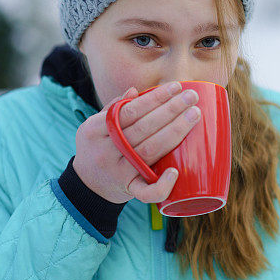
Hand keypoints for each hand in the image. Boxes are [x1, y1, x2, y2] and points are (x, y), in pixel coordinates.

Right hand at [72, 81, 201, 203]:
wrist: (86, 186)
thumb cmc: (96, 148)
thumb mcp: (94, 127)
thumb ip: (113, 109)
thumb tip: (135, 90)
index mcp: (95, 130)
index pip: (128, 111)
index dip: (153, 98)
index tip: (175, 87)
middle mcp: (106, 150)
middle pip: (143, 128)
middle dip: (170, 110)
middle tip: (191, 96)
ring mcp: (118, 172)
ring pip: (149, 151)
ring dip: (175, 132)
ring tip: (194, 115)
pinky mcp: (128, 190)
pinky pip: (145, 192)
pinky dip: (161, 185)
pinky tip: (176, 172)